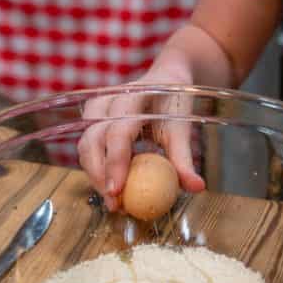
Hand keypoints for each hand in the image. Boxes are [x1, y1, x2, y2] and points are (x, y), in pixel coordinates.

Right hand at [77, 64, 206, 211]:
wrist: (166, 78)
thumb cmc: (175, 103)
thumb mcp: (181, 127)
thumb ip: (184, 158)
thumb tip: (197, 188)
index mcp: (135, 96)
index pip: (118, 131)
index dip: (115, 162)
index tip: (116, 191)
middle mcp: (110, 99)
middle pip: (93, 140)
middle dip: (99, 175)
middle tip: (114, 204)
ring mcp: (97, 106)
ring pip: (85, 144)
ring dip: (95, 175)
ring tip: (113, 201)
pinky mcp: (92, 117)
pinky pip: (87, 146)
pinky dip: (96, 168)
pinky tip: (111, 186)